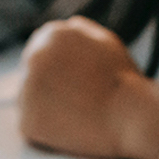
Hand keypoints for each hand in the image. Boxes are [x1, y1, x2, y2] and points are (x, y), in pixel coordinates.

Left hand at [17, 16, 158, 158]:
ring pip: (28, 101)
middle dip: (49, 88)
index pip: (40, 51)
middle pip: (31, 75)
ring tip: (76, 116)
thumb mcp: (106, 41)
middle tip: (77, 102)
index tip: (74, 84)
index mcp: (51, 34)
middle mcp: (33, 57)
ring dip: (45, 109)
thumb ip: (81, 31)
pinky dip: (45, 132)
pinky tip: (70, 130)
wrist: (131, 117)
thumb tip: (66, 26)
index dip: (58, 71)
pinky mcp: (27, 121)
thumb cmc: (123, 80)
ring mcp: (26, 90)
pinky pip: (31, 126)